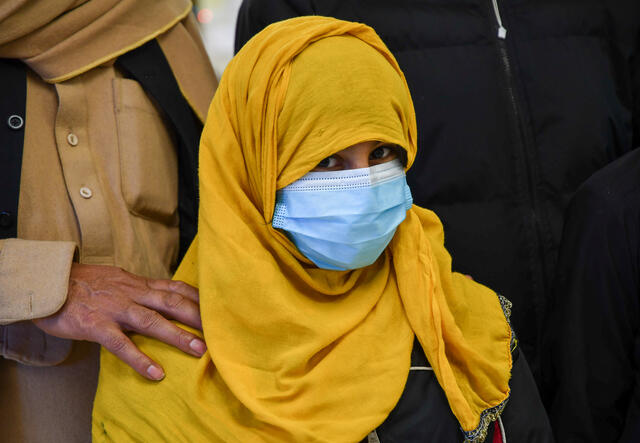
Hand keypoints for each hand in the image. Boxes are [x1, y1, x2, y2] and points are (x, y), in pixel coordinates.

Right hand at [33, 263, 205, 379]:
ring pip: (152, 320)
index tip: (219, 308)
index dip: (198, 298)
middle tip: (221, 330)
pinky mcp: (95, 324)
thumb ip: (139, 289)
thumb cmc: (82, 284)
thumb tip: (160, 296)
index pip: (175, 287)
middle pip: (172, 302)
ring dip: (177, 336)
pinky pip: (120, 343)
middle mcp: (131, 293)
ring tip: (199, 351)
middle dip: (198, 316)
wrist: (47, 281)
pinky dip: (139, 358)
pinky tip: (155, 372)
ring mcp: (114, 308)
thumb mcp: (116, 280)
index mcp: (137, 283)